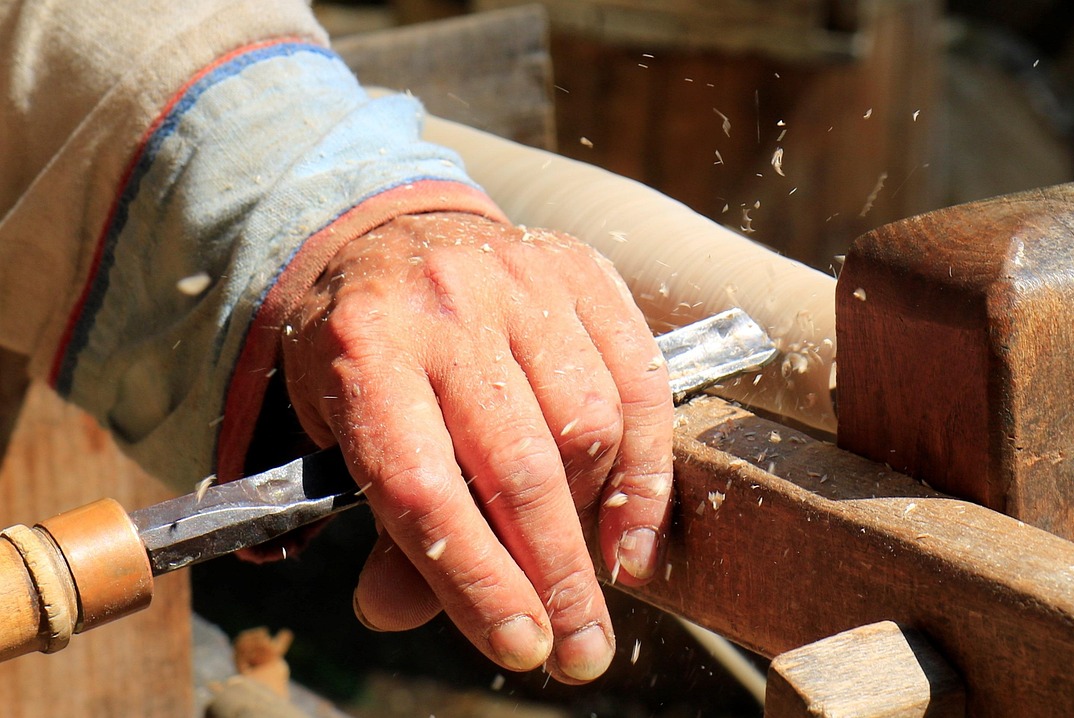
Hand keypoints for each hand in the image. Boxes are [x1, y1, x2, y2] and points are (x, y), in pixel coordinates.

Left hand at [279, 212, 673, 682]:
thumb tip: (397, 612)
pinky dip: (648, 468)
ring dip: (597, 518)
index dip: (476, 581)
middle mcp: (445, 307)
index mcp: (364, 350)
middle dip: (557, 574)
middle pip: (520, 465)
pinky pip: (641, 378)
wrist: (395, 236)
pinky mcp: (581, 272)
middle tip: (579, 650)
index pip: (423, 488)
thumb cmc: (366, 351)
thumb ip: (385, 523)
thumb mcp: (343, 431)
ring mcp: (521, 281)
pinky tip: (633, 528)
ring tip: (590, 570)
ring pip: (590, 422)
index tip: (520, 647)